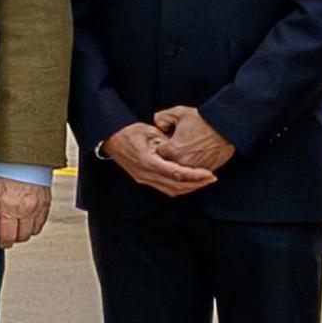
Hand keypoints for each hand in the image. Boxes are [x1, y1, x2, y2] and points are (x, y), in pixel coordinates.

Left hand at [0, 175, 52, 247]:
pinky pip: (43, 220)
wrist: (23, 155)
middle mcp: (26, 209)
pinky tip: (28, 218)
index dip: (4, 243)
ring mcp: (38, 206)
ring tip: (18, 225)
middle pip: (22, 236)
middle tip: (9, 235)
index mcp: (10, 208)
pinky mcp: (46, 202)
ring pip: (34, 230)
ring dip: (25, 231)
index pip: (8, 236)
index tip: (2, 243)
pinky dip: (35, 223)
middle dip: (14, 238)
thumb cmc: (6, 168)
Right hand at [101, 121, 215, 197]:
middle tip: (211, 179)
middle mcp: (146, 174)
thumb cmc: (130, 132)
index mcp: (148, 161)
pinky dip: (178, 187)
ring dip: (188, 188)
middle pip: (176, 186)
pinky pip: (164, 188)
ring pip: (171, 191)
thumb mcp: (151, 132)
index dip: (195, 175)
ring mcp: (144, 179)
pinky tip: (188, 182)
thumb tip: (183, 151)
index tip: (209, 174)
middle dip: (196, 184)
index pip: (177, 173)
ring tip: (203, 182)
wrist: (111, 139)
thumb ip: (168, 143)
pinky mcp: (144, 180)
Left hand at [152, 105, 234, 171]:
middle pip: (167, 163)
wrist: (227, 128)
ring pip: (180, 170)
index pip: (158, 152)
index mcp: (172, 150)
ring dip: (180, 162)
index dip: (162, 144)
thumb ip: (161, 118)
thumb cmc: (203, 119)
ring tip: (188, 149)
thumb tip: (157, 126)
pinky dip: (192, 166)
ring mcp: (194, 169)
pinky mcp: (204, 172)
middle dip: (170, 154)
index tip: (169, 138)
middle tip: (179, 143)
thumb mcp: (178, 112)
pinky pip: (192, 173)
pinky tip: (196, 154)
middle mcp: (181, 163)